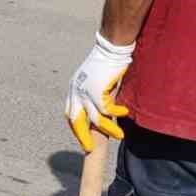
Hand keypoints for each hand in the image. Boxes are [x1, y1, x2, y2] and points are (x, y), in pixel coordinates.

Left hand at [65, 33, 133, 152]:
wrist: (110, 48)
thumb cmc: (105, 60)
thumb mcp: (93, 77)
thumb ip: (92, 90)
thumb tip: (101, 104)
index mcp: (73, 88)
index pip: (70, 113)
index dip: (76, 126)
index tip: (82, 135)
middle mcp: (76, 92)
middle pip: (76, 120)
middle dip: (82, 136)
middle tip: (89, 148)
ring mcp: (86, 93)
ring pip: (95, 119)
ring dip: (108, 129)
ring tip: (119, 136)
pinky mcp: (98, 91)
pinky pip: (108, 110)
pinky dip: (117, 114)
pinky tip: (124, 113)